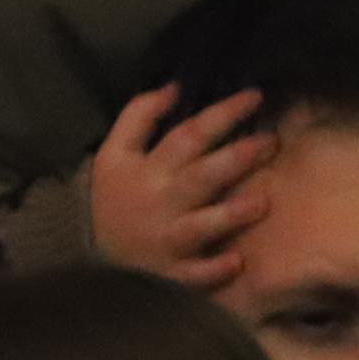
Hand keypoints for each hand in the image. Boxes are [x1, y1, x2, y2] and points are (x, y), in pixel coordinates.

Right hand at [86, 85, 267, 287]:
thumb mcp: (114, 152)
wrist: (86, 252)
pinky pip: (193, 273)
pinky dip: (212, 270)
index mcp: (148, 169)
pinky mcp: (171, 272)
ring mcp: (166, 239)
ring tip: (262, 202)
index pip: (189, 134)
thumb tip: (174, 86)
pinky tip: (237, 262)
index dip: (222, 113)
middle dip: (237, 158)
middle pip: (201, 175)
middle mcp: (160, 202)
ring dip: (229, 214)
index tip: (256, 95)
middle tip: (272, 142)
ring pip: (200, 225)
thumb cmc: (114, 196)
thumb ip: (139, 115)